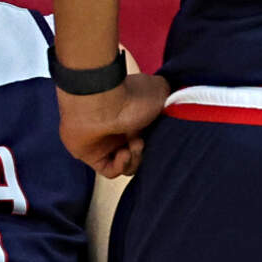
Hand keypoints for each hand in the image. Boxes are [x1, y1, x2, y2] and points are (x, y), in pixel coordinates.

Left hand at [55, 72, 170, 177]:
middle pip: (140, 152)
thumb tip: (170, 110)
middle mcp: (119, 128)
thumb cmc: (130, 96)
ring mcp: (104, 142)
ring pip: (128, 164)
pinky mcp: (91, 155)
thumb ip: (170, 102)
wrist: (102, 103)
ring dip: (136, 159)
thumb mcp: (162, 90)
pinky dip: (120, 166)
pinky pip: (110, 170)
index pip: (149, 136)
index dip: (158, 141)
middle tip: (144, 141)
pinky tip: (123, 153)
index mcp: (134, 113)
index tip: (161, 137)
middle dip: (147, 151)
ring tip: (133, 145)